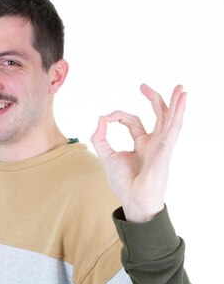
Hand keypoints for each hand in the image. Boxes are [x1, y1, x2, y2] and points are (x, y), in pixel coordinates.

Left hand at [91, 84, 185, 221]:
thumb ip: (100, 137)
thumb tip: (100, 118)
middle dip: (152, 99)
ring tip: (180, 87)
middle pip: (157, 114)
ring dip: (175, 102)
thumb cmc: (123, 182)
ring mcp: (161, 143)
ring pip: (170, 118)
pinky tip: (183, 99)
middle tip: (142, 86)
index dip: (118, 115)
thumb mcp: (106, 155)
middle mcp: (154, 141)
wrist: (133, 197)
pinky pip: (174, 126)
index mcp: (141, 143)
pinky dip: (178, 111)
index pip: (132, 121)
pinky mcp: (165, 146)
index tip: (106, 118)